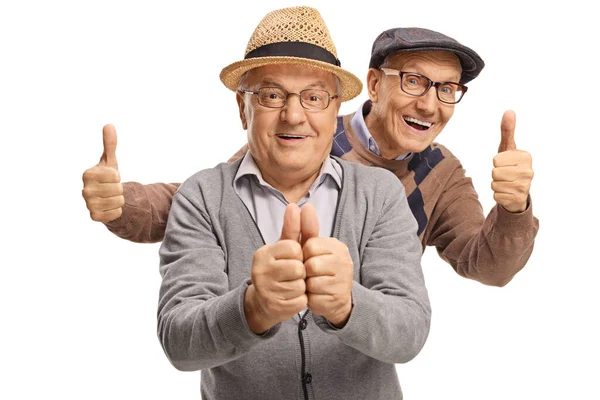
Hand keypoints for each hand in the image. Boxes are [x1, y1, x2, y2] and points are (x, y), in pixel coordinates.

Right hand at [82, 124, 123, 221]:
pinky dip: (117, 210)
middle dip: (119, 189)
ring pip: (119, 201)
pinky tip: (109, 207)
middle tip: (111, 188)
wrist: (105, 197)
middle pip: (118, 189)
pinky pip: (116, 213)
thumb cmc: (107, 177)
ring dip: (119, 199)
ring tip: (111, 197)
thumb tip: (109, 125)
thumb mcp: (110, 160)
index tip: (110, 178)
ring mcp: (88, 204)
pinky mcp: (94, 216)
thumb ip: (110, 144)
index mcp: (87, 174)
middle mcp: (85, 189)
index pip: (115, 176)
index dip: (117, 177)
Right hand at [245, 203, 306, 332]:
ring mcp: (266, 290)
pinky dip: (300, 300)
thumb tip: (296, 205)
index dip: (299, 255)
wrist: (264, 301)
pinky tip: (290, 298)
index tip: (292, 259)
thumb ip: (293, 228)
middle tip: (292, 275)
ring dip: (301, 287)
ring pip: (300, 285)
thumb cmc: (278, 269)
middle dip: (300, 272)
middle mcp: (260, 271)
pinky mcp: (274, 307)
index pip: (294, 248)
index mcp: (263, 253)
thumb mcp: (285, 248)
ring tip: (290, 286)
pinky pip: (300, 301)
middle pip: (298, 268)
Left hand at [302, 204, 353, 327]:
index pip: (310, 246)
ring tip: (313, 284)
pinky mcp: (337, 299)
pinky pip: (313, 298)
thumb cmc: (320, 269)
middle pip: (310, 264)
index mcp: (338, 247)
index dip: (303, 255)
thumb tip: (304, 205)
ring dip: (307, 285)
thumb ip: (307, 228)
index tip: (309, 259)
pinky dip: (310, 298)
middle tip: (311, 274)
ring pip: (311, 282)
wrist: (336, 298)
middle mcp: (344, 262)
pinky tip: (317, 295)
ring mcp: (343, 282)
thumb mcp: (312, 248)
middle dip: (305, 271)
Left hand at [492, 110, 533, 212]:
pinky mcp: (518, 199)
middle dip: (495, 174)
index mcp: (526, 157)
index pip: (496, 160)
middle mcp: (529, 171)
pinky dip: (498, 195)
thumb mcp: (507, 148)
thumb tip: (509, 111)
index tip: (506, 164)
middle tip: (505, 175)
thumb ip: (507, 131)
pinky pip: (496, 196)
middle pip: (494, 172)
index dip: (496, 162)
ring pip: (494, 184)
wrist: (517, 191)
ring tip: (506, 183)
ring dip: (496, 184)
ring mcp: (525, 186)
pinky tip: (507, 192)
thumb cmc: (510, 165)